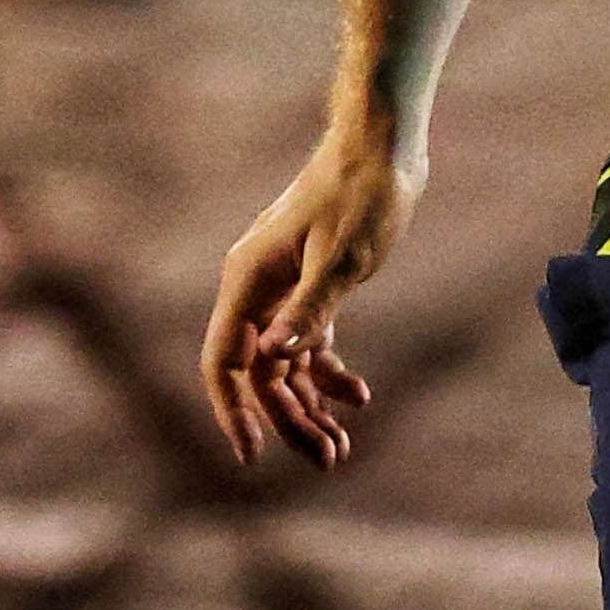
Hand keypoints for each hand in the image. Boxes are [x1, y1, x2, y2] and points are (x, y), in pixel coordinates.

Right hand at [200, 118, 410, 467]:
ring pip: (286, 365)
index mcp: (249, 281)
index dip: (234, 411)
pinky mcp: (311, 286)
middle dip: (289, 421)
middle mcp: (258, 289)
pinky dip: (330, 373)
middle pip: (260, 374)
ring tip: (341, 449)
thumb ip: (310, 310)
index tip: (253, 456)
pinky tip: (358, 397)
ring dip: (311, 406)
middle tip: (329, 462)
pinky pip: (310, 344)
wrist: (383, 147)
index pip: (225, 362)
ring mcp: (283, 289)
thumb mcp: (341, 258)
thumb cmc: (361, 195)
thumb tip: (276, 360)